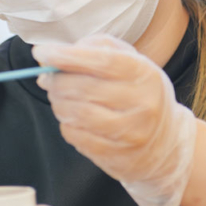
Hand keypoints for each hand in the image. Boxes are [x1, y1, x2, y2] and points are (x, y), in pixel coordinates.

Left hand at [33, 34, 197, 205]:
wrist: (164, 142)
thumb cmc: (138, 93)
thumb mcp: (128, 62)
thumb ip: (94, 49)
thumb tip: (54, 58)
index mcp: (144, 74)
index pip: (102, 61)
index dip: (66, 56)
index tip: (41, 52)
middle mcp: (143, 104)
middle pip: (84, 88)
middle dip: (56, 81)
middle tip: (46, 77)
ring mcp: (131, 133)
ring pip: (77, 114)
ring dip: (58, 103)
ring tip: (59, 97)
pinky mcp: (118, 156)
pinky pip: (76, 136)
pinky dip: (66, 124)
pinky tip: (72, 119)